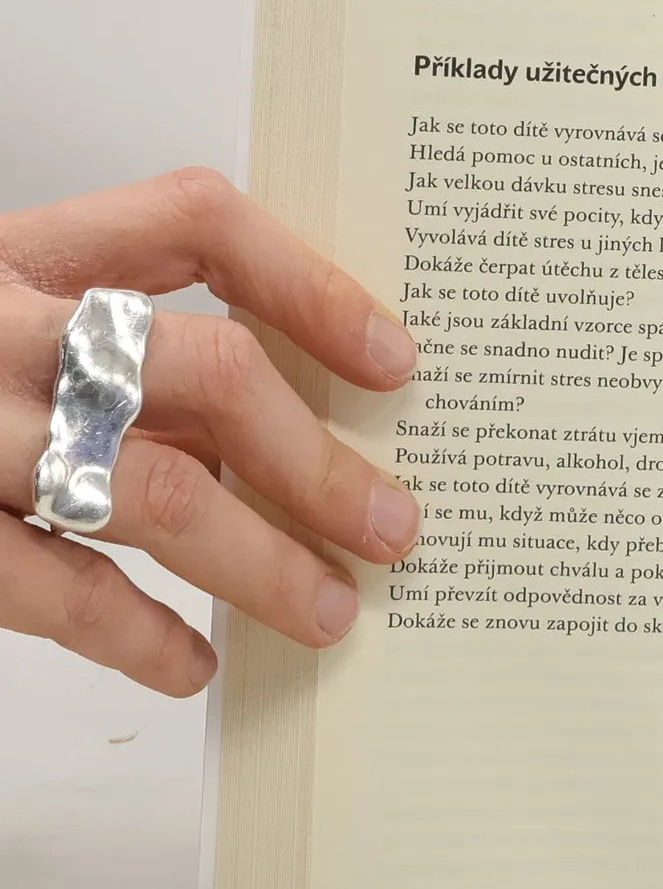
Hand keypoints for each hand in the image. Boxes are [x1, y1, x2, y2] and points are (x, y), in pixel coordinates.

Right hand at [0, 169, 418, 695]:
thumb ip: (104, 335)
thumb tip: (283, 424)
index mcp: (14, 252)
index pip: (194, 222)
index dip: (313, 284)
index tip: (398, 362)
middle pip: (206, 365)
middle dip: (319, 458)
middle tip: (397, 525)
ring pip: (148, 485)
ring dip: (261, 560)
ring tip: (333, 610)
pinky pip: (49, 586)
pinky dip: (137, 635)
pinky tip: (196, 667)